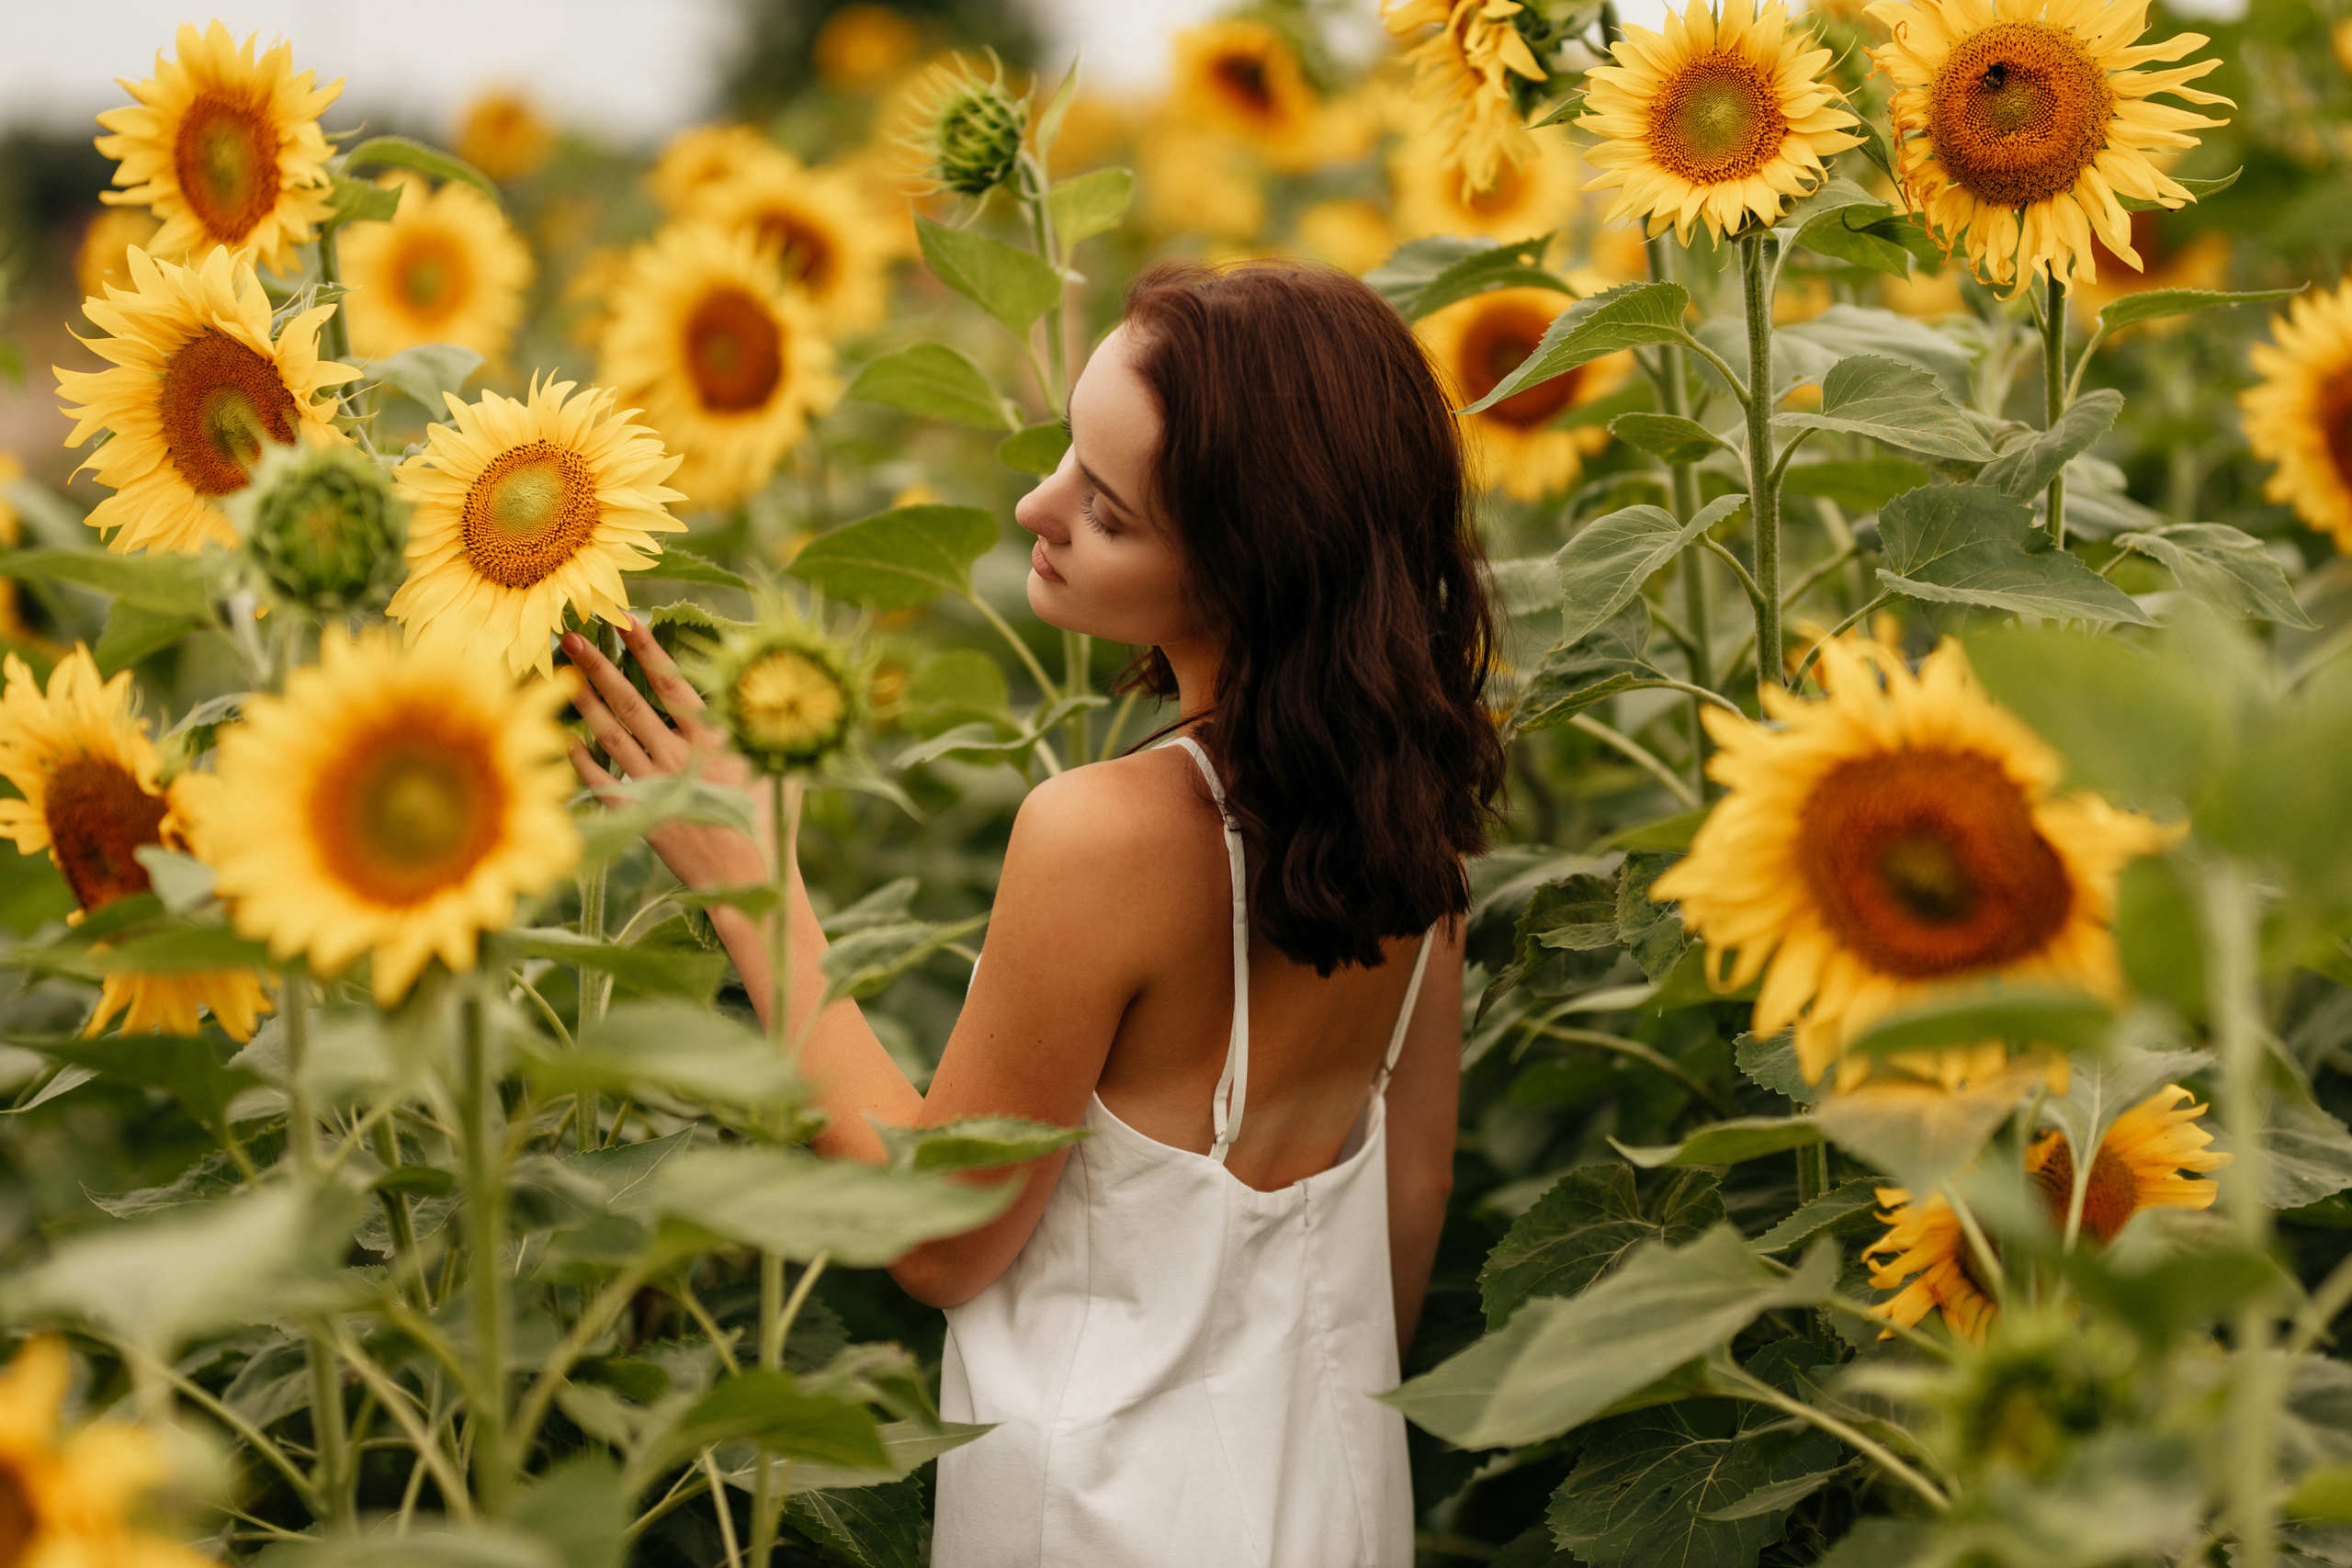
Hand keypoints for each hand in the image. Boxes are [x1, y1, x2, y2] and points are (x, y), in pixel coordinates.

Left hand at [564, 620, 773, 892]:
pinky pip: (601, 780)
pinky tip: (563, 738)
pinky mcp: (641, 814)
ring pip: (610, 736)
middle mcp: (677, 757)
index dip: (646, 648)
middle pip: (630, 702)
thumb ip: (767, 726)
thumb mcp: (782, 765)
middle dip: (600, 666)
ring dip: (584, 703)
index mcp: (713, 740)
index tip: (624, 617)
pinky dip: (580, 759)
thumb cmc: (772, 821)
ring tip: (561, 675)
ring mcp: (654, 786)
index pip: (670, 683)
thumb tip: (775, 685)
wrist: (750, 879)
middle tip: (571, 635)